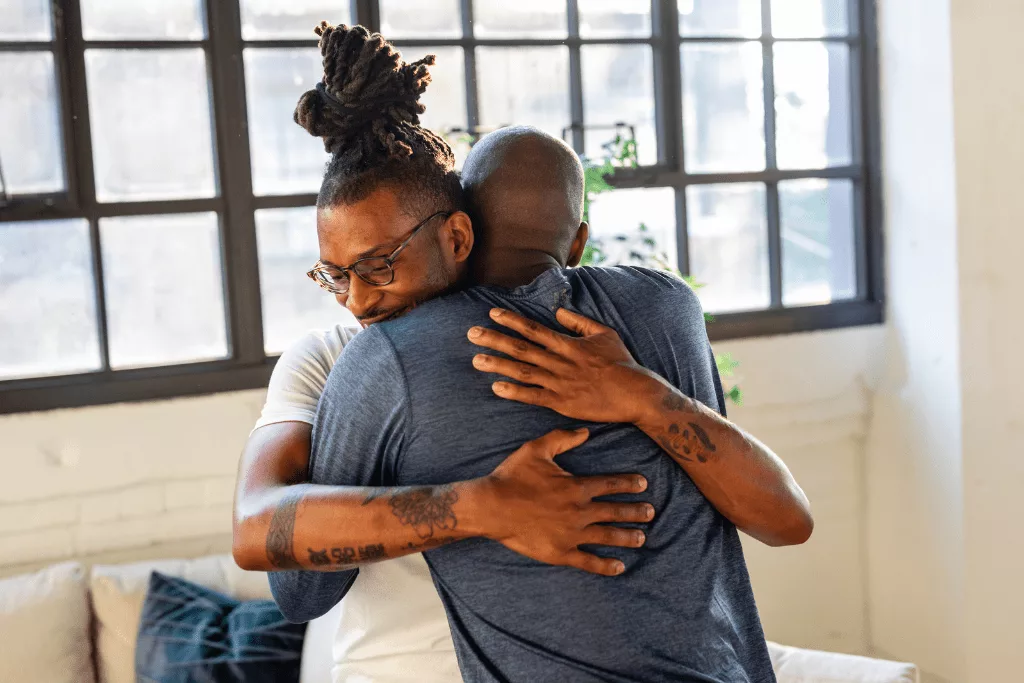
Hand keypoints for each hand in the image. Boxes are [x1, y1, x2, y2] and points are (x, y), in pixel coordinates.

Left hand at [468, 307, 658, 423]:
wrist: (634, 393)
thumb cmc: (621, 362)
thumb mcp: (604, 334)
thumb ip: (579, 322)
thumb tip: (558, 312)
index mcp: (568, 344)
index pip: (534, 329)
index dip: (511, 320)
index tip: (492, 313)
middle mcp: (560, 362)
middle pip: (521, 349)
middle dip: (495, 340)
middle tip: (471, 334)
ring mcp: (560, 383)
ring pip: (523, 371)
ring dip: (498, 365)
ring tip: (476, 359)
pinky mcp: (562, 403)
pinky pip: (534, 397)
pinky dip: (515, 392)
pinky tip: (496, 387)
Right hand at [475, 428, 653, 576]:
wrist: (491, 507)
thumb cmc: (512, 476)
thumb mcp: (536, 449)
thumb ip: (563, 438)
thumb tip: (586, 431)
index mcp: (576, 487)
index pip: (610, 485)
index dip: (629, 483)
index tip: (644, 484)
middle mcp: (579, 512)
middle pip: (615, 512)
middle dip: (635, 512)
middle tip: (651, 512)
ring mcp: (571, 535)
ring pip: (607, 537)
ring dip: (627, 537)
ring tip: (642, 538)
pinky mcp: (560, 553)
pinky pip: (588, 562)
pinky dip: (605, 565)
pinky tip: (619, 567)